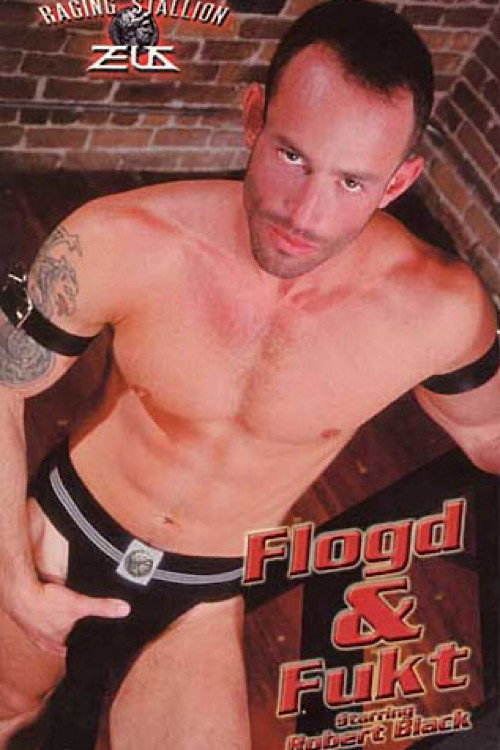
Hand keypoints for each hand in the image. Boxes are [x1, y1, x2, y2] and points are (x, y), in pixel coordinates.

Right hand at [7, 581, 129, 656]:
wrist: (19, 593)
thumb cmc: (44, 604)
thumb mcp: (78, 605)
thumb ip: (102, 607)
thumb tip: (124, 609)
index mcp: (57, 645)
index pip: (75, 652)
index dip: (85, 648)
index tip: (94, 645)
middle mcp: (45, 641)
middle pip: (64, 641)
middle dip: (74, 634)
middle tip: (85, 627)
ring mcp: (35, 631)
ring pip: (52, 631)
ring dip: (60, 624)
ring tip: (70, 616)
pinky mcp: (29, 617)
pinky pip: (43, 619)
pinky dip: (50, 614)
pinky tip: (55, 605)